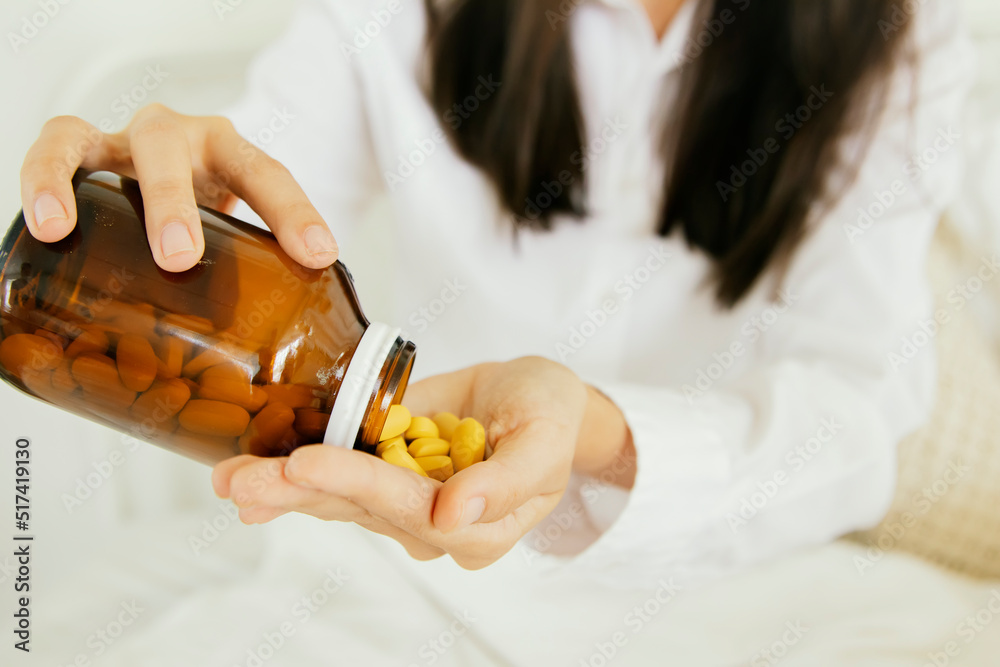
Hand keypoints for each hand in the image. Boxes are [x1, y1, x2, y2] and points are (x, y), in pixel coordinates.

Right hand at [20, 104, 337, 271]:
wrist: (162, 176)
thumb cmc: (204, 213)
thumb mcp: (236, 235)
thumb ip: (259, 276)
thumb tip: (286, 364)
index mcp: (232, 155)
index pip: (268, 175)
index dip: (295, 213)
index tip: (318, 255)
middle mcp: (184, 138)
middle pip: (179, 152)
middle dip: (175, 203)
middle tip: (177, 257)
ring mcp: (132, 139)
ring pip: (119, 147)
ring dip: (94, 191)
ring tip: (95, 233)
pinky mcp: (85, 146)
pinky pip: (57, 149)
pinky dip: (46, 179)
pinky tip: (49, 225)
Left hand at [212, 356, 632, 568]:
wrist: (534, 396)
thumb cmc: (548, 414)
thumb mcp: (545, 438)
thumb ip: (506, 481)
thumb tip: (452, 516)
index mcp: (478, 527)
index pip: (410, 505)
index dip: (358, 483)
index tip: (308, 460)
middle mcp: (433, 525)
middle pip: (359, 508)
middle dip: (298, 490)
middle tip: (242, 479)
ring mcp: (405, 503)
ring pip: (337, 499)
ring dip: (282, 488)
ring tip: (230, 478)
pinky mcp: (385, 476)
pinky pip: (336, 481)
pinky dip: (293, 479)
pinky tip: (249, 482)